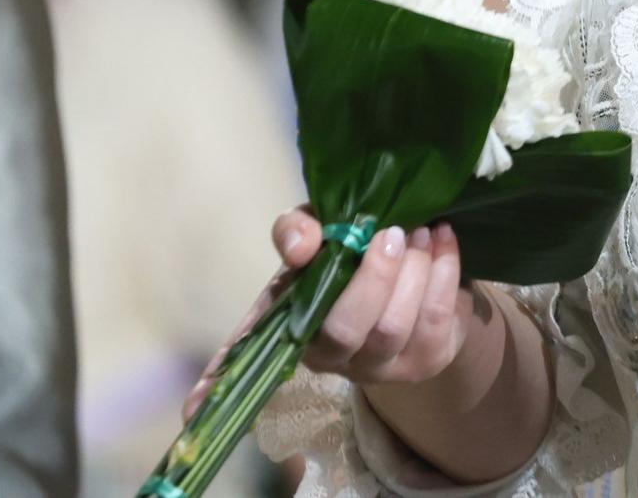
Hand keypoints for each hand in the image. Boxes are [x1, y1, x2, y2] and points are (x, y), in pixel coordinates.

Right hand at [184, 207, 472, 419]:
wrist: (423, 271)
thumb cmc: (356, 252)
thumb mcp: (321, 231)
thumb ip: (301, 230)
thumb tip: (301, 243)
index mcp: (290, 321)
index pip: (246, 354)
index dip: (217, 378)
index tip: (193, 406)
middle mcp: (328, 354)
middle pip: (344, 329)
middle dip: (371, 277)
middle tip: (389, 233)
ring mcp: (379, 364)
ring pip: (395, 324)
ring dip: (413, 269)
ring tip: (418, 231)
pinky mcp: (426, 359)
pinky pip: (436, 316)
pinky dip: (444, 270)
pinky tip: (442, 240)